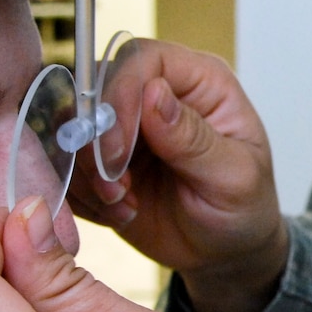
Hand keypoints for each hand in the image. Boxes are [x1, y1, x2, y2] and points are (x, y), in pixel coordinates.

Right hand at [69, 38, 287, 311]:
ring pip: (73, 126)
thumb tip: (154, 92)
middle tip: (116, 188)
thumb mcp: (234, 177)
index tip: (118, 150)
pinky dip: (84, 194)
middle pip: (95, 87)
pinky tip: (119, 213)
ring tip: (123, 205)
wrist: (223, 251)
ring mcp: (125, 125)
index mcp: (199, 82)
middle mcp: (157, 94)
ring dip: (88, 173)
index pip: (141, 59)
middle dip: (96, 142)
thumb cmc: (243, 207)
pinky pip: (68, 164)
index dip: (119, 96)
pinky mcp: (101, 159)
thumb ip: (193, 137)